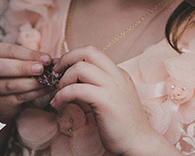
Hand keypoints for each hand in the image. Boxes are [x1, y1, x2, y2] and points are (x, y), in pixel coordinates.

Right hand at [0, 42, 53, 122]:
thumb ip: (27, 58)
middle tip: (42, 68)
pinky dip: (35, 93)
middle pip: (0, 68)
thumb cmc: (6, 72)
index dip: (28, 54)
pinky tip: (47, 89)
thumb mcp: (11, 60)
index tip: (47, 58)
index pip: (8, 51)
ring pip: (10, 85)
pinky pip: (18, 98)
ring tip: (49, 80)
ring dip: (33, 83)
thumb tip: (49, 59)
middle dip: (23, 68)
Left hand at [50, 46, 176, 155]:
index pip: (92, 52)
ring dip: (63, 79)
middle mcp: (116, 75)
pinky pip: (77, 90)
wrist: (139, 142)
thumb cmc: (122, 124)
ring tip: (58, 93)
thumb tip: (73, 79)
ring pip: (80, 68)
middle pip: (87, 51)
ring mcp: (112, 87)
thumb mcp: (112, 97)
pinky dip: (63, 94)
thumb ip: (98, 85)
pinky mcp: (106, 101)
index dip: (73, 56)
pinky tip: (58, 103)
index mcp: (118, 73)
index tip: (62, 69)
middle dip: (66, 59)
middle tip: (56, 74)